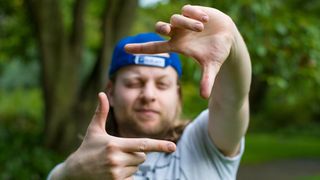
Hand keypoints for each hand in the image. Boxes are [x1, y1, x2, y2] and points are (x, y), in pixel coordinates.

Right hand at [61, 92, 175, 179]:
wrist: (74, 172)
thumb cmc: (87, 148)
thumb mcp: (93, 130)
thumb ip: (100, 112)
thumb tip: (102, 93)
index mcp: (114, 144)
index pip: (143, 145)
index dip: (159, 145)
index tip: (173, 147)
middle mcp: (116, 159)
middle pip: (142, 156)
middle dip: (136, 153)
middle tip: (118, 153)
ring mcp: (116, 173)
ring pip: (137, 167)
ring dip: (130, 165)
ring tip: (112, 163)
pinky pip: (132, 178)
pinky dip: (127, 175)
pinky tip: (113, 172)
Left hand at [125, 5, 236, 98]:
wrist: (227, 36)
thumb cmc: (216, 52)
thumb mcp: (211, 66)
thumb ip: (207, 80)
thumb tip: (205, 97)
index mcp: (178, 45)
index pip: (155, 47)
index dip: (140, 48)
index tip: (125, 48)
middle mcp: (177, 33)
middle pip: (161, 28)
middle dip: (162, 28)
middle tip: (168, 31)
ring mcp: (184, 21)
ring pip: (176, 19)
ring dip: (188, 24)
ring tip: (202, 28)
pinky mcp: (193, 11)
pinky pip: (187, 9)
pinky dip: (195, 14)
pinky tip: (205, 19)